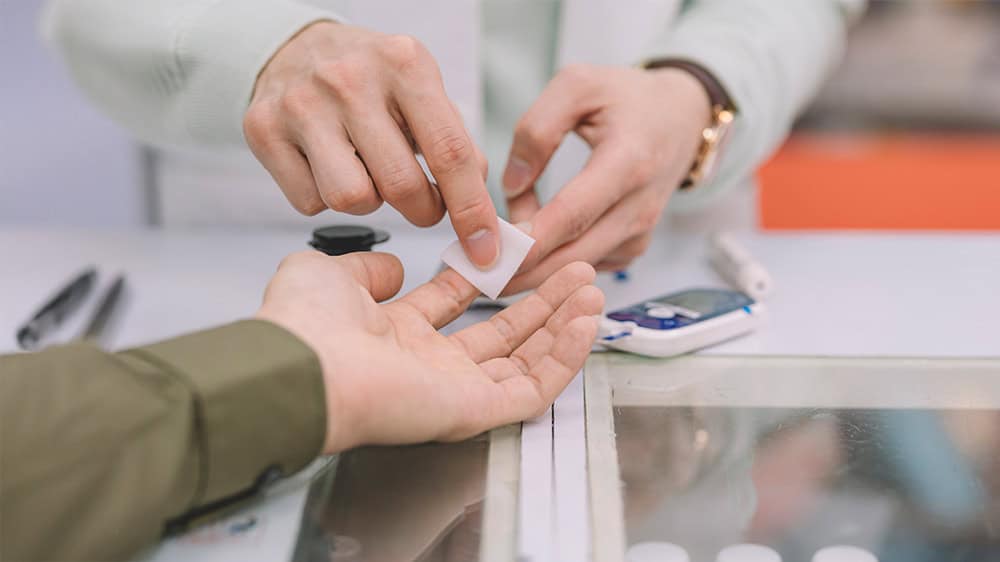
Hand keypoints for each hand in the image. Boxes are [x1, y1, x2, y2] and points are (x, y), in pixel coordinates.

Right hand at [245, 22, 499, 267]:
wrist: (293, 48)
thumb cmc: (371, 78)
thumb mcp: (422, 89)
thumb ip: (454, 142)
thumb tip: (478, 210)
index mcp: (404, 64)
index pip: (449, 153)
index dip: (472, 210)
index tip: (485, 249)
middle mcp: (349, 80)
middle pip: (400, 186)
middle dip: (423, 211)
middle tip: (425, 205)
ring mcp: (301, 105)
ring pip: (352, 200)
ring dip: (370, 201)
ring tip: (367, 170)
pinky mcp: (263, 130)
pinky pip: (310, 203)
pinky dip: (326, 197)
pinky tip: (327, 165)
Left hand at [256, 251, 602, 452]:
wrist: (304, 369)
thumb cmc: (305, 327)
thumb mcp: (331, 274)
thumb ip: (366, 267)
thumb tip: (394, 265)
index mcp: (397, 334)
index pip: (456, 305)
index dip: (490, 277)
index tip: (518, 250)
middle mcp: (430, 365)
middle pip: (502, 333)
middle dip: (541, 300)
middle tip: (574, 271)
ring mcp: (456, 390)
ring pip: (526, 361)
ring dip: (562, 325)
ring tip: (592, 290)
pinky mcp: (475, 411)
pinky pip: (533, 389)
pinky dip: (565, 358)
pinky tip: (586, 323)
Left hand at [501, 65, 710, 291]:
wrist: (682, 117)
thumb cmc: (626, 98)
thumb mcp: (578, 85)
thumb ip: (538, 129)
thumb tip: (511, 186)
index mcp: (628, 161)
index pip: (573, 213)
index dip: (531, 240)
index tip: (490, 254)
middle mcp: (640, 206)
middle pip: (574, 255)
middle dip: (522, 272)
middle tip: (474, 279)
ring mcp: (640, 232)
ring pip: (578, 267)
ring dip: (533, 271)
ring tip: (488, 266)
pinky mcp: (633, 246)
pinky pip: (587, 264)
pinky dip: (554, 265)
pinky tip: (525, 253)